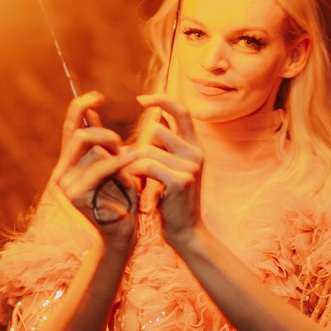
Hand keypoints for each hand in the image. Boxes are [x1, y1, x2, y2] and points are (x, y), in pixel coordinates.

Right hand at [52, 92, 138, 239]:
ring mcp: (66, 184)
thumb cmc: (121, 199)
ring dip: (118, 156)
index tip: (99, 96)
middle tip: (124, 147)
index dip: (81, 107)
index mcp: (68, 162)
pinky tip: (134, 159)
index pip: (70, 127)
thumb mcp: (113, 166)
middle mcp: (62, 172)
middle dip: (106, 135)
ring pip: (94, 150)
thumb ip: (101, 143)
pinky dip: (121, 161)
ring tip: (131, 167)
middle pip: (80, 134)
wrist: (121, 233)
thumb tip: (92, 112)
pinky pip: (102, 167)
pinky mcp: (77, 195)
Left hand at [129, 94, 203, 247]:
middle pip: (156, 130)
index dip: (162, 100)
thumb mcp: (171, 167)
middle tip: (137, 167)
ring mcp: (191, 166)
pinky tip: (134, 183)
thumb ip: (166, 144)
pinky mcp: (180, 180)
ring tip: (135, 179)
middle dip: (140, 147)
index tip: (142, 99)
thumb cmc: (171, 199)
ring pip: (148, 149)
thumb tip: (156, 116)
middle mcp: (196, 152)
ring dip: (134, 163)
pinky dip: (135, 173)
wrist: (185, 231)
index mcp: (195, 146)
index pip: (181, 111)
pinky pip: (147, 165)